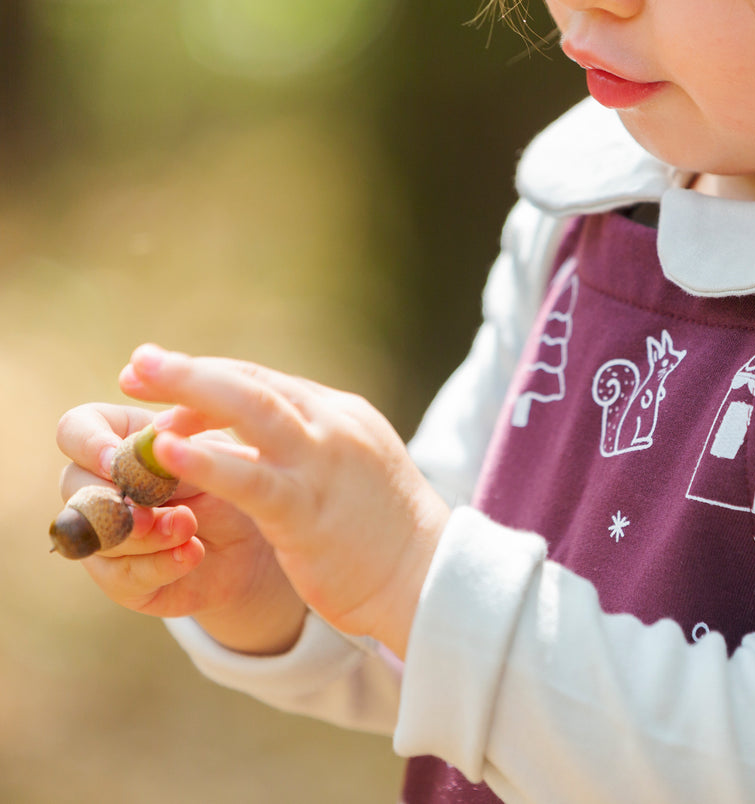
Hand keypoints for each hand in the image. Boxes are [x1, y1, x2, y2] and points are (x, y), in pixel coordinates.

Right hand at [55, 403, 305, 654]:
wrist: (257, 544)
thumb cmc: (235, 484)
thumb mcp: (217, 458)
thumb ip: (182, 449)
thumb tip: (156, 445)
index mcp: (119, 440)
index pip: (75, 429)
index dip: (88, 444)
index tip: (117, 460)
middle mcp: (99, 485)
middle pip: (73, 485)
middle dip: (116, 498)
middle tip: (152, 509)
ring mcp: (104, 533)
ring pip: (97, 533)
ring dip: (146, 534)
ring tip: (189, 526)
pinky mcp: (118, 577)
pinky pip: (120, 575)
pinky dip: (161, 564)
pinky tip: (193, 553)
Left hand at [117, 344, 450, 658]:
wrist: (431, 577)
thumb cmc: (386, 534)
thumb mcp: (353, 471)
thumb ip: (311, 448)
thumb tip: (256, 439)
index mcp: (342, 416)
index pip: (266, 383)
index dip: (209, 376)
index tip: (163, 376)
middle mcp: (334, 428)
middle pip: (253, 383)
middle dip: (189, 371)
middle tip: (139, 363)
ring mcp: (323, 465)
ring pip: (252, 410)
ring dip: (190, 391)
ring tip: (138, 382)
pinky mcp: (308, 511)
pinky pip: (250, 478)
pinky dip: (206, 459)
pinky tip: (168, 451)